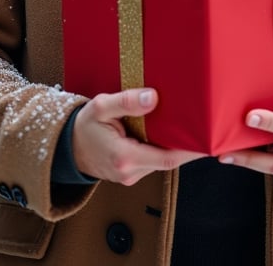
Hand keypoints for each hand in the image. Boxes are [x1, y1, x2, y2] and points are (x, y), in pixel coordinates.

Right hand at [72, 88, 203, 185]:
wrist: (68, 147)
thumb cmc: (85, 125)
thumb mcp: (102, 106)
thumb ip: (127, 102)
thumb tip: (153, 97)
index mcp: (124, 157)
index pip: (166, 158)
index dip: (189, 150)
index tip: (205, 139)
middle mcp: (129, 171)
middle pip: (168, 161)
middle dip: (185, 146)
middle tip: (204, 127)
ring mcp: (130, 175)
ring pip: (161, 162)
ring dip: (174, 147)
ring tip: (189, 126)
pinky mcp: (131, 174)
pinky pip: (152, 162)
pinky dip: (162, 149)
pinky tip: (168, 133)